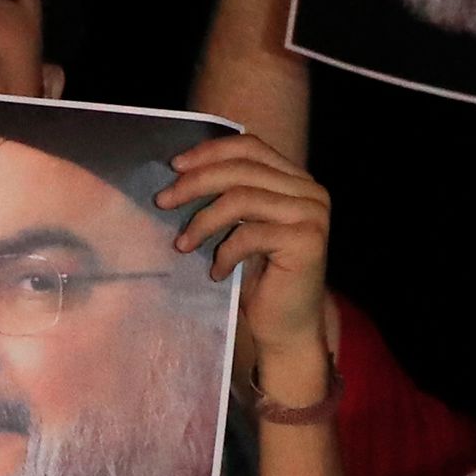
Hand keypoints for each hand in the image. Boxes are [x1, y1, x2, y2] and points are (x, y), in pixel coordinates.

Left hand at [156, 134, 331, 383]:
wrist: (284, 328)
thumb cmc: (256, 280)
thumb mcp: (238, 228)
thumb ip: (227, 195)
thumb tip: (177, 171)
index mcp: (295, 180)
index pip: (250, 147)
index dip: (209, 152)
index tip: (174, 167)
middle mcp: (310, 191)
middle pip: (242, 169)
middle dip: (195, 183)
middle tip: (163, 201)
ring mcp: (312, 214)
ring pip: (242, 199)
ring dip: (203, 221)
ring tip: (183, 245)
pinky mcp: (307, 240)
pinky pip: (249, 234)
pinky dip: (224, 252)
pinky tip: (215, 272)